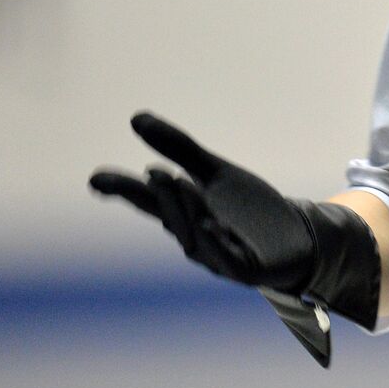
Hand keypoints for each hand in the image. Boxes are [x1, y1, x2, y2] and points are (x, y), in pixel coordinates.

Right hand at [89, 111, 315, 291]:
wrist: (294, 239)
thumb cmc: (246, 209)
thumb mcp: (217, 174)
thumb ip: (179, 148)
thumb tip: (135, 117)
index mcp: (183, 213)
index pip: (148, 200)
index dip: (123, 190)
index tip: (94, 178)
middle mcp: (193, 237)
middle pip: (172, 216)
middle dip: (163, 196)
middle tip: (157, 172)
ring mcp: (218, 257)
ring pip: (198, 237)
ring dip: (189, 214)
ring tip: (184, 187)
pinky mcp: (247, 270)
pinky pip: (229, 260)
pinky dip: (220, 245)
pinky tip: (216, 227)